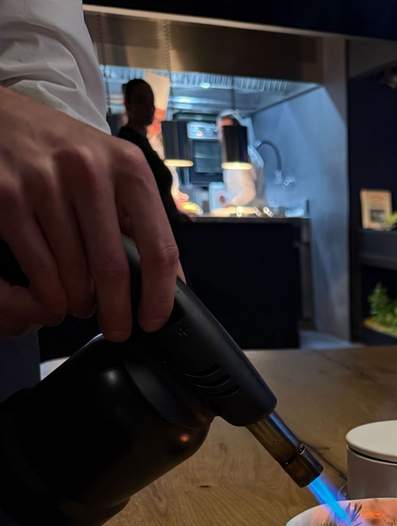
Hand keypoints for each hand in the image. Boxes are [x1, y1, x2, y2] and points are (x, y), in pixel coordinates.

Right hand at [0, 87, 178, 339]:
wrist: (1, 115)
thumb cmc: (65, 151)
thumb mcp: (114, 169)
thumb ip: (141, 218)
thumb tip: (172, 279)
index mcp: (129, 168)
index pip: (159, 247)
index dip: (160, 295)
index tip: (154, 320)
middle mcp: (90, 171)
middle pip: (114, 269)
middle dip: (117, 312)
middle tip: (118, 330)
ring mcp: (44, 182)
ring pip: (73, 273)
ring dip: (79, 303)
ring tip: (81, 306)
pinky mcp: (5, 196)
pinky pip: (38, 267)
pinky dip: (49, 295)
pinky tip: (54, 298)